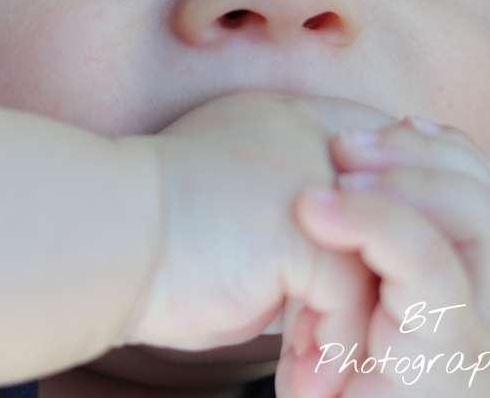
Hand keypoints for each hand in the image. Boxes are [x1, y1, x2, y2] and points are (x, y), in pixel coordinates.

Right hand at [119, 89, 394, 391]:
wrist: (99, 234)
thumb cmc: (142, 234)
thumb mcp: (227, 202)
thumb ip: (282, 208)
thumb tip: (320, 259)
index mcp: (281, 118)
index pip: (370, 149)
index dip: (385, 211)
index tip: (377, 278)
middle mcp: (304, 133)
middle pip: (390, 201)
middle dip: (386, 278)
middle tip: (374, 343)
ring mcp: (309, 175)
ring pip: (374, 262)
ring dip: (356, 327)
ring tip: (333, 376)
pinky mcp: (304, 228)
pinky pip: (345, 301)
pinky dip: (328, 349)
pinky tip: (300, 380)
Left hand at [289, 117, 489, 396]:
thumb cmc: (319, 384)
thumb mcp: (336, 304)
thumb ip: (352, 252)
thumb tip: (322, 180)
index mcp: (465, 293)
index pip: (477, 199)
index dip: (435, 155)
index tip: (372, 128)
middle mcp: (489, 313)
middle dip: (425, 157)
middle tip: (346, 143)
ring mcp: (482, 337)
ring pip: (484, 222)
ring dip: (408, 180)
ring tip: (335, 169)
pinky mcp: (456, 354)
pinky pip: (429, 264)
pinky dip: (375, 222)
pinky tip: (317, 207)